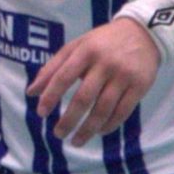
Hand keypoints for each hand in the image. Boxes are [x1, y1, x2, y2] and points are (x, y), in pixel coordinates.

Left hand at [26, 17, 159, 143]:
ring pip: (104, 109)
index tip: (41, 113)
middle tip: (58, 134)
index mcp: (85, 51)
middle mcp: (105, 64)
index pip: (63, 77)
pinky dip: (109, 124)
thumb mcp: (75, 47)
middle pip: (84, 98)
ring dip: (88, 129)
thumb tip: (31, 92)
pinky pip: (123, 111)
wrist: (143, 33)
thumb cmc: (101, 43)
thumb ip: (52, 68)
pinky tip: (98, 131)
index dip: (50, 97)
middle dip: (69, 120)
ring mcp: (124, 75)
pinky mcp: (141, 85)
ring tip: (76, 141)